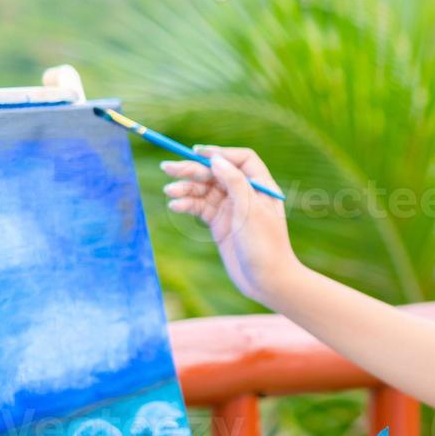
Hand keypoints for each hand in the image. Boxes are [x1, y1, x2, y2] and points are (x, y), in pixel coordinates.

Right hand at [161, 145, 298, 306]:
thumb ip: (234, 182)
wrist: (267, 281)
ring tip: (169, 191)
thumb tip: (216, 159)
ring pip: (205, 190)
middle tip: (168, 168)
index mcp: (260, 186)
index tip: (198, 153)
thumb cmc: (265, 245)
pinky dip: (187, 205)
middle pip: (217, 173)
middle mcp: (245, 194)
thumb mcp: (250, 211)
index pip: (240, 159)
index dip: (220, 153)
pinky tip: (176, 206)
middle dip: (193, 169)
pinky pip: (200, 208)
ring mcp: (231, 209)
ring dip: (186, 188)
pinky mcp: (220, 224)